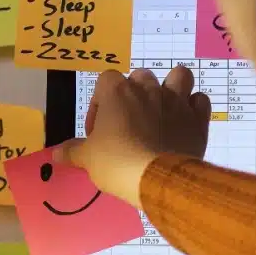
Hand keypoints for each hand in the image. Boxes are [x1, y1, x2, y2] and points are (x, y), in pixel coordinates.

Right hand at [60, 66, 211, 207]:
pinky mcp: (197, 118)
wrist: (155, 178)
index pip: (105, 80)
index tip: (99, 129)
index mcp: (118, 92)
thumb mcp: (87, 158)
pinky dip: (194, 108)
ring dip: (172, 87)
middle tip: (129, 123)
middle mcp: (148, 89)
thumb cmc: (116, 162)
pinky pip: (200, 101)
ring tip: (163, 109)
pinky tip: (185, 122)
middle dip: (134, 95)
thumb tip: (55, 154)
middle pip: (140, 77)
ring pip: (178, 76)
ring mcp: (176, 101)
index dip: (100, 103)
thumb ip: (72, 152)